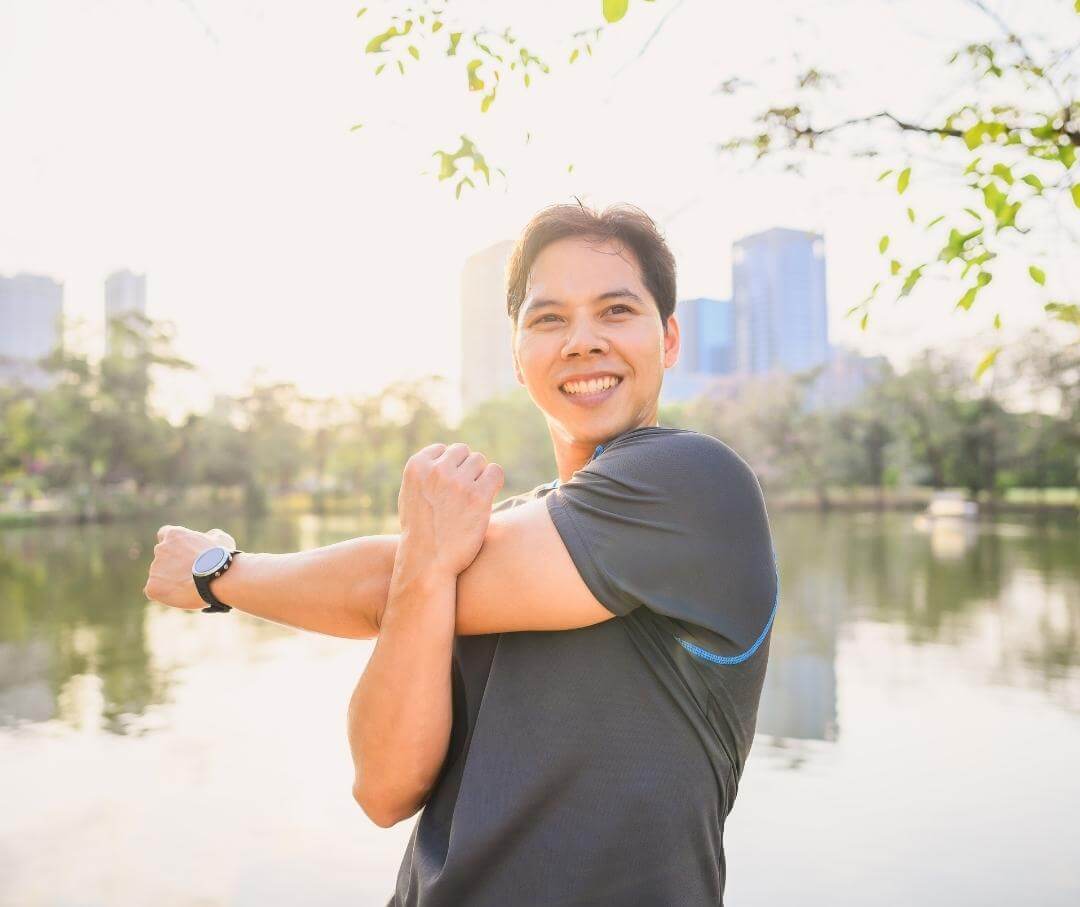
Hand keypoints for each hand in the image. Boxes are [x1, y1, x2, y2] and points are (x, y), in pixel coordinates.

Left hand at [144, 525, 236, 610]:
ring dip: (170, 580)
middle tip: (188, 573)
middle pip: (161, 556)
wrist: (218, 578)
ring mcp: (155, 568)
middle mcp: (160, 549)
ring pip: (159, 575)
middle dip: (171, 564)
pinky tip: (182, 595)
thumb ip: (209, 536)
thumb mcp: (221, 539)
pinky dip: (165, 594)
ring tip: (190, 587)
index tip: (182, 552)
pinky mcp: (152, 587)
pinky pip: (155, 591)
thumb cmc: (222, 558)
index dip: (173, 544)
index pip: (164, 534)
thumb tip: (208, 537)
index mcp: (174, 534)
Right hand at [396, 442, 503, 577]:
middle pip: (462, 452)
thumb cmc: (420, 532)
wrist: (428, 561)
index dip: (449, 466)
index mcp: (416, 466)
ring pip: (479, 460)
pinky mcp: (478, 496)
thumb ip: (425, 474)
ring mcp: (457, 482)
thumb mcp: (410, 495)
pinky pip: (495, 471)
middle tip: (464, 492)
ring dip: (479, 476)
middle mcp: (436, 470)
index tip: (450, 485)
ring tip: (473, 498)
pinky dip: (495, 480)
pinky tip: (490, 494)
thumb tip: (445, 454)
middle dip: (465, 468)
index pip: (442, 449)